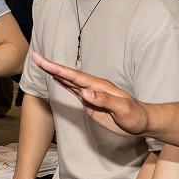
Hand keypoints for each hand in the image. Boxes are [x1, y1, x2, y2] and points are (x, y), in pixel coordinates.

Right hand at [29, 51, 149, 136]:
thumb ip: (105, 101)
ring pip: (69, 81)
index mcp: (99, 86)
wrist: (142, 122)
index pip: (75, 76)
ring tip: (41, 63)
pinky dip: (63, 83)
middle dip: (51, 66)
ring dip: (55, 72)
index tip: (44, 62)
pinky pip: (73, 91)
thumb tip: (85, 93)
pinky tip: (57, 78)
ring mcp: (91, 94)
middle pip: (68, 75)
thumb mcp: (122, 109)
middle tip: (36, 57)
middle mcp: (93, 87)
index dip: (58, 69)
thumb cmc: (135, 115)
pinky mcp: (90, 103)